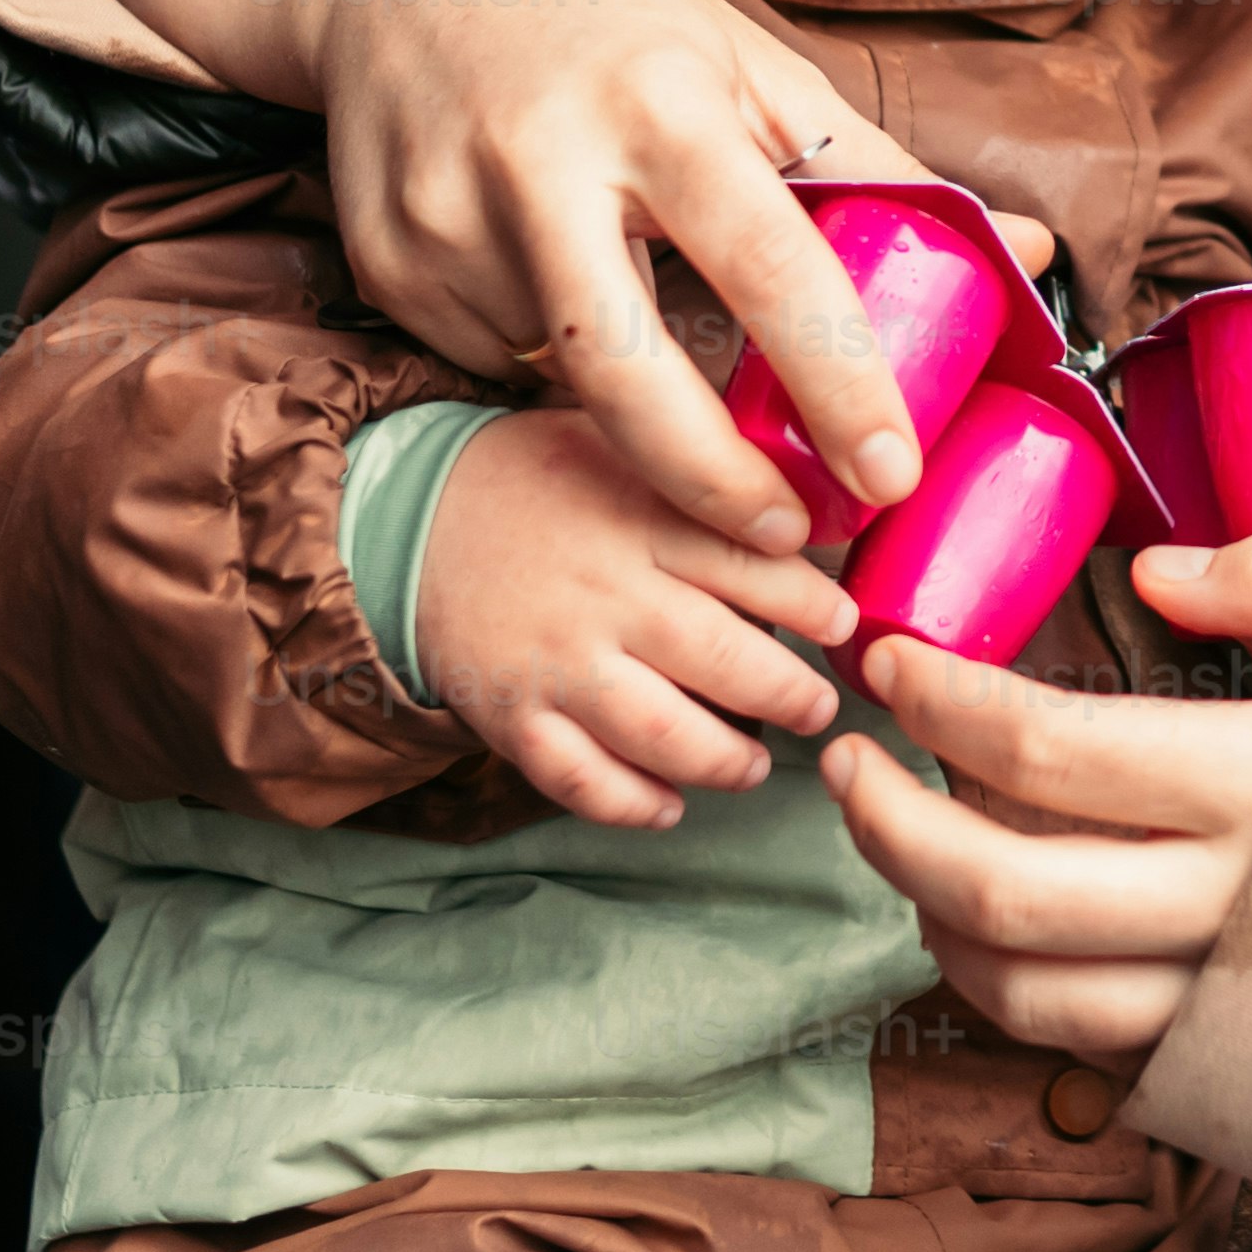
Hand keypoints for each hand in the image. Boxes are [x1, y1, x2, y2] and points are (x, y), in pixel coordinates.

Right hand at [37, 0, 953, 547]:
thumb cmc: (615, 19)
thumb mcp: (751, 65)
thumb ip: (879, 172)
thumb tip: (1028, 257)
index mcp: (661, 103)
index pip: (769, 263)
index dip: (836, 379)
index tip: (891, 470)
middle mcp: (542, 160)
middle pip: (626, 374)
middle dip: (713, 479)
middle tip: (791, 531)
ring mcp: (448, 219)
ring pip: (561, 372)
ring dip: (619, 384)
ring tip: (630, 295)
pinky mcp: (389, 263)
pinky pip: (489, 356)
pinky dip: (536, 346)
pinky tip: (538, 267)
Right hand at [401, 414, 864, 825]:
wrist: (405, 518)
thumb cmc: (537, 481)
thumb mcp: (618, 446)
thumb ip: (700, 476)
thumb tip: (811, 505)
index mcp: (638, 519)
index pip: (750, 564)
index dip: (813, 603)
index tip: (845, 624)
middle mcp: (603, 596)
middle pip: (721, 659)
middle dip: (789, 694)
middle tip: (819, 707)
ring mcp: (555, 664)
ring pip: (662, 733)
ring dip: (725, 761)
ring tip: (757, 764)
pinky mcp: (511, 717)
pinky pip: (581, 780)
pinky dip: (633, 804)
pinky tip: (671, 805)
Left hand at [825, 531, 1251, 1056]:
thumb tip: (1164, 571)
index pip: (1046, 750)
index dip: (938, 702)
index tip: (888, 660)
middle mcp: (1236, 909)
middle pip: (999, 886)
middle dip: (886, 822)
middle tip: (845, 761)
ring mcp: (1232, 1005)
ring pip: (1019, 988)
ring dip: (928, 913)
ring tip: (901, 840)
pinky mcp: (1239, 1068)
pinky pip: (1084, 1047)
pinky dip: (1006, 988)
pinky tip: (991, 922)